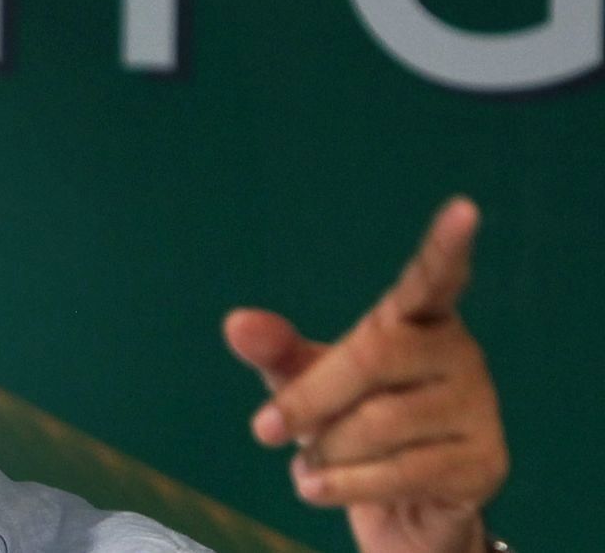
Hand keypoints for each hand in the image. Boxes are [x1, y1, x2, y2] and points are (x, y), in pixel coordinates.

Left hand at [224, 198, 507, 552]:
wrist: (402, 508)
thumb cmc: (351, 424)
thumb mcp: (308, 383)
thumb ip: (276, 351)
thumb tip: (235, 323)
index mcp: (418, 320)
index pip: (432, 279)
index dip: (445, 248)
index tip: (462, 210)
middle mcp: (458, 353)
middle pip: (373, 356)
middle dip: (308, 398)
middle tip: (263, 430)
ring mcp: (477, 408)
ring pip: (379, 423)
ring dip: (324, 452)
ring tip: (311, 465)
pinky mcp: (482, 464)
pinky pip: (397, 473)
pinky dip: (341, 485)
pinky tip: (316, 489)